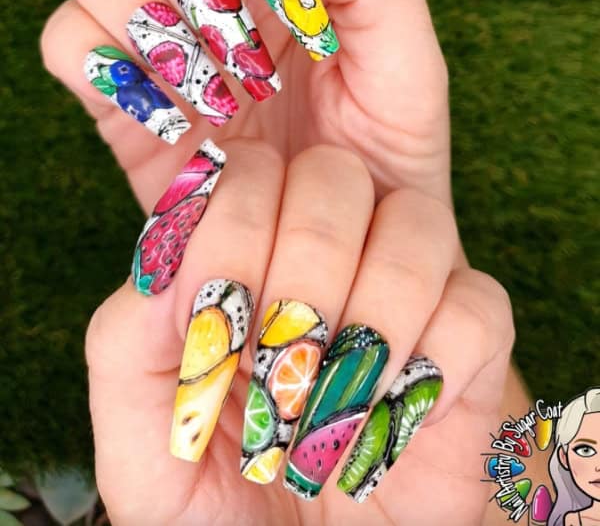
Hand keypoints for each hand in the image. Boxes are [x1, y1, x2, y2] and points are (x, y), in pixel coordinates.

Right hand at [41, 0, 448, 212]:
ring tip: (217, 88)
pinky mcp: (127, 100)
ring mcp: (164, 45)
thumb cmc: (384, 150)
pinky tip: (170, 114)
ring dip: (145, 16)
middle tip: (245, 48)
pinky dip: (102, 63)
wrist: (345, 234)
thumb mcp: (408, 64)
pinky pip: (68, 43)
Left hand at [85, 141, 512, 524]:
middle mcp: (331, 246)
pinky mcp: (471, 334)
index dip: (229, 233)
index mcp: (250, 247)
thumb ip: (130, 338)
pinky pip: (477, 304)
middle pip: (335, 178)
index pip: (248, 170)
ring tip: (332, 409)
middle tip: (276, 374)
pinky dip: (434, 363)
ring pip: (416, 224)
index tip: (216, 328)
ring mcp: (406, 281)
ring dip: (369, 321)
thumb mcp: (142, 427)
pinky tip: (394, 417)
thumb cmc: (221, 495)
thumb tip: (175, 266)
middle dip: (300, 280)